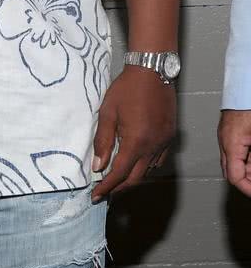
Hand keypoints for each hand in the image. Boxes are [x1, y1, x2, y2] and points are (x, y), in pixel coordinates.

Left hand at [91, 66, 175, 202]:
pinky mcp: (170, 136)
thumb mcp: (107, 112)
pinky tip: (135, 162)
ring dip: (133, 178)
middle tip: (105, 193)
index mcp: (136, 141)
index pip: (120, 173)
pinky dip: (145, 166)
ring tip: (117, 179)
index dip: (107, 187)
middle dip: (119, 188)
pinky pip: (158, 159)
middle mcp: (153, 146)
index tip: (96, 196)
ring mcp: (164, 142)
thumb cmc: (126, 89)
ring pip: (148, 170)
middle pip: (136, 178)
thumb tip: (98, 166)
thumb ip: (102, 141)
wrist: (152, 71)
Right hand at [218, 110, 250, 196]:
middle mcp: (225, 140)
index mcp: (231, 143)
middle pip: (231, 171)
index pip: (234, 177)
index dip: (247, 189)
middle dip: (246, 180)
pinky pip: (235, 150)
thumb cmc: (250, 105)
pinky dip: (246, 158)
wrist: (246, 85)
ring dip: (247, 168)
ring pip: (233, 161)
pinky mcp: (230, 129)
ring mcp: (226, 134)